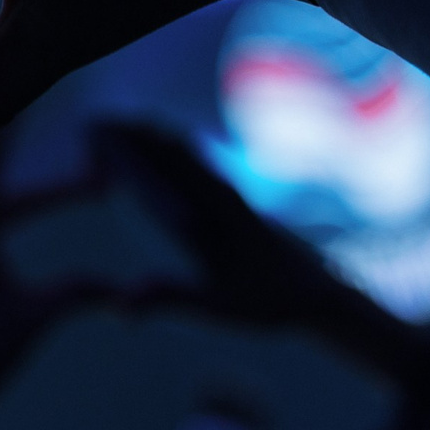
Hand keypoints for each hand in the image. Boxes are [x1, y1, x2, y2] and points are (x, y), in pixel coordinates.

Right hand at [92, 122, 424, 377]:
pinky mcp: (241, 207)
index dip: (136, 151)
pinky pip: (209, 170)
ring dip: (165, 142)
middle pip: (178, 157)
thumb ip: (170, 297)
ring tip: (138, 125)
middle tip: (108, 122)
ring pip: (195, 160)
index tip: (105, 135)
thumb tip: (122, 301)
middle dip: (144, 139)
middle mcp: (224, 198)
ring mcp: (234, 200)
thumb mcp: (217, 306)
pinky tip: (183, 147)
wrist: (324, 295)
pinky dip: (188, 154)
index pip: (168, 170)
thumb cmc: (272, 304)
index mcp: (214, 213)